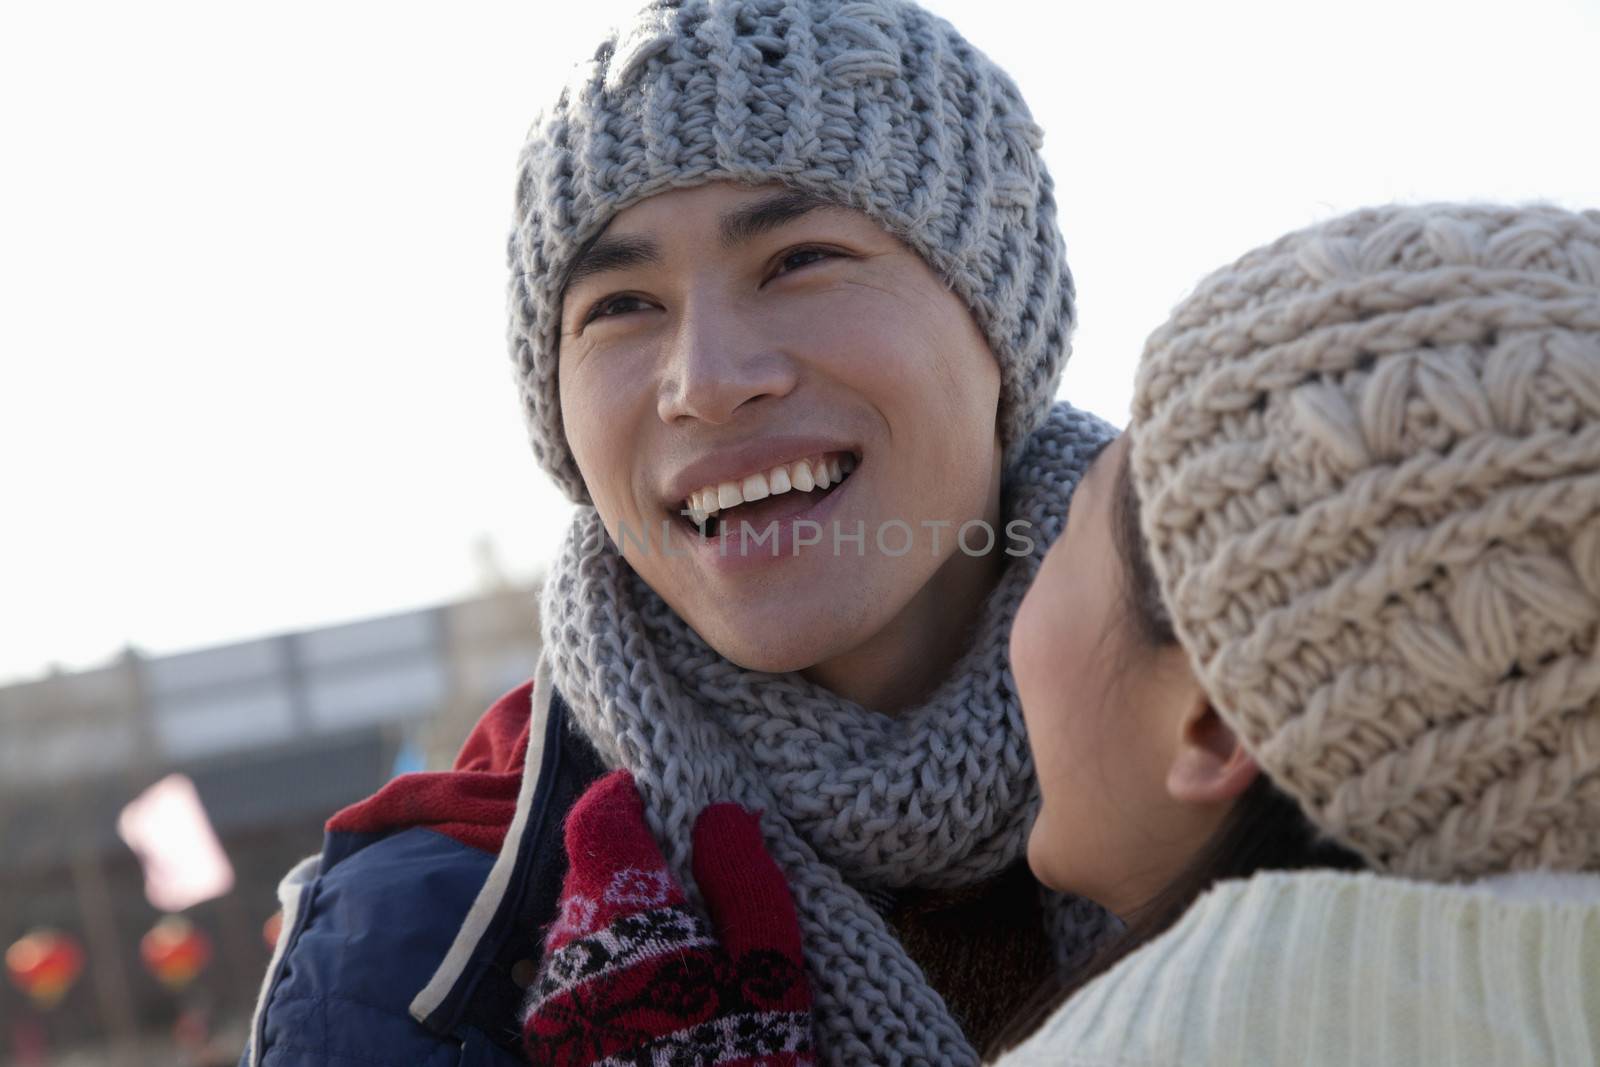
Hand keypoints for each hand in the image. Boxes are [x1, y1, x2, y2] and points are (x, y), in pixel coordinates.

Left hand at [522, 769, 813, 1065]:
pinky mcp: (552, 1043)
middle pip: (584, 871)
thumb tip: (721, 815)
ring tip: (672, 942)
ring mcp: (554, 1002)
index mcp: (625, 920)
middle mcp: (571, 953)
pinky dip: (603, 963)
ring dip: (614, 913)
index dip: (624, 798)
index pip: (597, 821)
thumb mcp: (771, 975)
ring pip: (574, 923)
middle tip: (684, 877)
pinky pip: (570, 974)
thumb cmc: (742, 1060)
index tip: (656, 798)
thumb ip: (745, 884)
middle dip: (628, 861)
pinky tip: (649, 990)